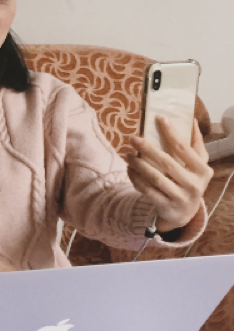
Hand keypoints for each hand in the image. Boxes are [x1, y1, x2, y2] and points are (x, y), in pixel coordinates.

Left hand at [126, 117, 212, 232]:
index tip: (160, 118)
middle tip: (133, 138)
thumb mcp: (198, 163)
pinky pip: (147, 191)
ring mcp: (180, 198)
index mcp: (203, 171)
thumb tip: (190, 119)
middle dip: (148, 149)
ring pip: (155, 178)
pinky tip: (129, 169)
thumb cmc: (190, 178)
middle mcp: (194, 185)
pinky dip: (136, 179)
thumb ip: (196, 142)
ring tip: (127, 154)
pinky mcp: (166, 206)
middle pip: (167, 163)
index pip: (184, 149)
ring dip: (138, 165)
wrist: (186, 212)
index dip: (172, 133)